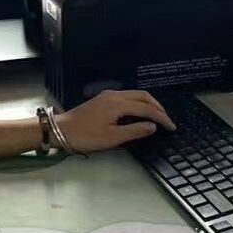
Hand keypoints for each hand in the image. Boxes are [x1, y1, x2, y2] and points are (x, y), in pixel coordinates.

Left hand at [54, 90, 175, 152]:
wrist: (61, 130)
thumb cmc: (85, 136)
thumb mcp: (112, 138)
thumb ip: (134, 131)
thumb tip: (152, 126)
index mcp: (118, 104)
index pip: (147, 108)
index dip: (161, 117)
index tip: (171, 127)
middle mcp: (115, 95)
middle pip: (143, 96)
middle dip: (158, 107)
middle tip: (167, 120)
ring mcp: (108, 95)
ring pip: (135, 94)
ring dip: (148, 103)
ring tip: (157, 116)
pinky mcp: (103, 98)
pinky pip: (127, 96)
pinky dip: (138, 103)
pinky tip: (140, 112)